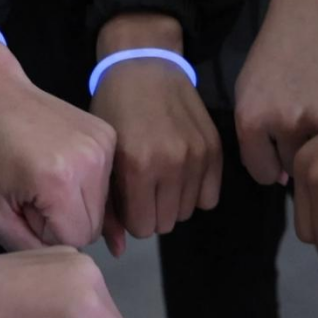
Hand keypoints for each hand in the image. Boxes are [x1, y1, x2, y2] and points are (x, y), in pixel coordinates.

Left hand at [0, 0, 116, 250]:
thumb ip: (28, 247)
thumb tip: (64, 258)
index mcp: (59, 182)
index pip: (78, 239)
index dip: (50, 236)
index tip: (27, 214)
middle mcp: (92, 162)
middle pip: (96, 223)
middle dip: (67, 221)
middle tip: (35, 199)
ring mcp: (104, 144)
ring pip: (105, 203)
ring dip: (79, 203)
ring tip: (48, 183)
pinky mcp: (109, 133)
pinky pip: (108, 178)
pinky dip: (88, 182)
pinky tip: (63, 168)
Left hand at [91, 13, 220, 254]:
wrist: (145, 65)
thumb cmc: (114, 109)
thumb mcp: (102, 154)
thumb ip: (108, 204)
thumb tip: (118, 252)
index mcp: (137, 166)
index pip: (142, 227)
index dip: (132, 218)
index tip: (127, 201)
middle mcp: (171, 163)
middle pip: (166, 223)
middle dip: (152, 212)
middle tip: (143, 190)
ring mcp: (197, 156)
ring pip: (188, 212)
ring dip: (173, 203)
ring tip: (161, 178)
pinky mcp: (215, 149)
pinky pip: (210, 198)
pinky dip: (196, 192)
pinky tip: (182, 174)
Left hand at [235, 0, 317, 184]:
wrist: (309, 16)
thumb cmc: (272, 57)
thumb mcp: (247, 95)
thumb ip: (256, 140)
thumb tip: (283, 181)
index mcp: (253, 120)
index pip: (263, 174)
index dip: (270, 167)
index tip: (278, 154)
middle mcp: (286, 122)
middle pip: (294, 168)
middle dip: (296, 155)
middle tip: (301, 130)